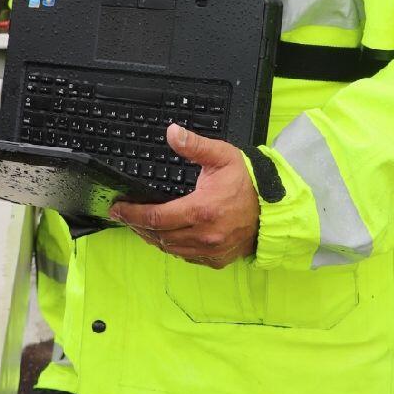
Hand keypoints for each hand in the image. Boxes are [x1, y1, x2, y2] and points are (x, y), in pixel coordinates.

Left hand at [111, 125, 258, 266]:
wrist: (275, 208)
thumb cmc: (249, 182)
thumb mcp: (222, 156)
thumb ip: (195, 146)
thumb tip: (172, 133)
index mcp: (202, 210)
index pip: (156, 217)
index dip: (131, 214)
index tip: (117, 209)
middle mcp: (204, 235)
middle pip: (158, 236)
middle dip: (138, 226)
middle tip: (125, 215)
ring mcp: (211, 251)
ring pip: (170, 249)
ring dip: (152, 238)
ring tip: (140, 225)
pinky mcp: (217, 260)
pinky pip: (186, 257)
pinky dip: (172, 247)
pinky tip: (166, 236)